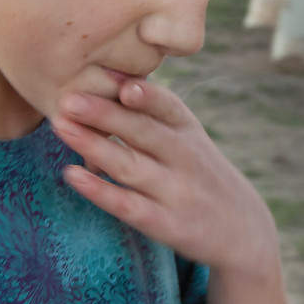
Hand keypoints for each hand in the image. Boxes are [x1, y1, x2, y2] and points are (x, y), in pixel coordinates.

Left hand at [52, 79, 276, 275]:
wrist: (242, 230)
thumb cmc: (199, 173)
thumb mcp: (188, 138)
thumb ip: (152, 113)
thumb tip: (106, 73)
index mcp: (188, 130)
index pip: (168, 106)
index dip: (147, 95)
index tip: (122, 83)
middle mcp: (185, 158)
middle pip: (144, 132)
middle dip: (107, 114)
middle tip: (69, 98)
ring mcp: (176, 192)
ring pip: (131, 166)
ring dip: (95, 147)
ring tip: (61, 127)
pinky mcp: (166, 224)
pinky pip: (129, 206)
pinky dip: (101, 191)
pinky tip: (73, 175)